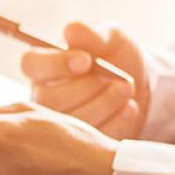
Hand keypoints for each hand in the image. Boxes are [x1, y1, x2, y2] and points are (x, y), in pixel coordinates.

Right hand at [21, 22, 150, 139]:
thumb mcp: (111, 37)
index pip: (30, 64)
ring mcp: (60, 123)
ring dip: (106, 103)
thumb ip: (93, 33)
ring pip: (72, 121)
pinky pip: (93, 137)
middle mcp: (44, 96)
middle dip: (90, 87)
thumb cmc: (117, 56)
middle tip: (119, 78)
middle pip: (51, 98)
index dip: (55, 64)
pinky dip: (117, 122)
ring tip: (127, 89)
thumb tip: (71, 30)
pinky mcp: (81, 143)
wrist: (144, 84)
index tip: (85, 61)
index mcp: (44, 67)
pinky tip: (129, 109)